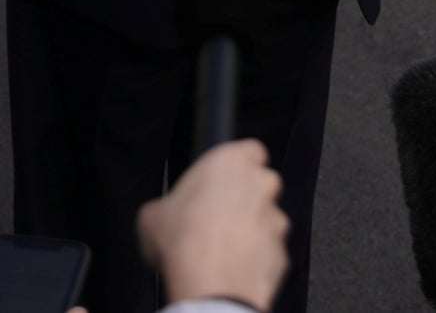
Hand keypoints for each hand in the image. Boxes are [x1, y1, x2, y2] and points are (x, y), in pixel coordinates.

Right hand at [138, 139, 286, 312]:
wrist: (211, 287)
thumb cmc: (186, 244)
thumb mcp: (153, 215)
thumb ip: (166, 205)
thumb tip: (161, 217)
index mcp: (231, 161)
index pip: (249, 148)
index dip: (235, 164)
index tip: (221, 179)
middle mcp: (260, 184)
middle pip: (259, 183)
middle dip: (242, 198)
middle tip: (215, 217)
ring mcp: (276, 219)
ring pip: (266, 219)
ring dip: (249, 230)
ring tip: (220, 247)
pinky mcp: (282, 251)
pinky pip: (269, 250)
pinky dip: (255, 257)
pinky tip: (231, 266)